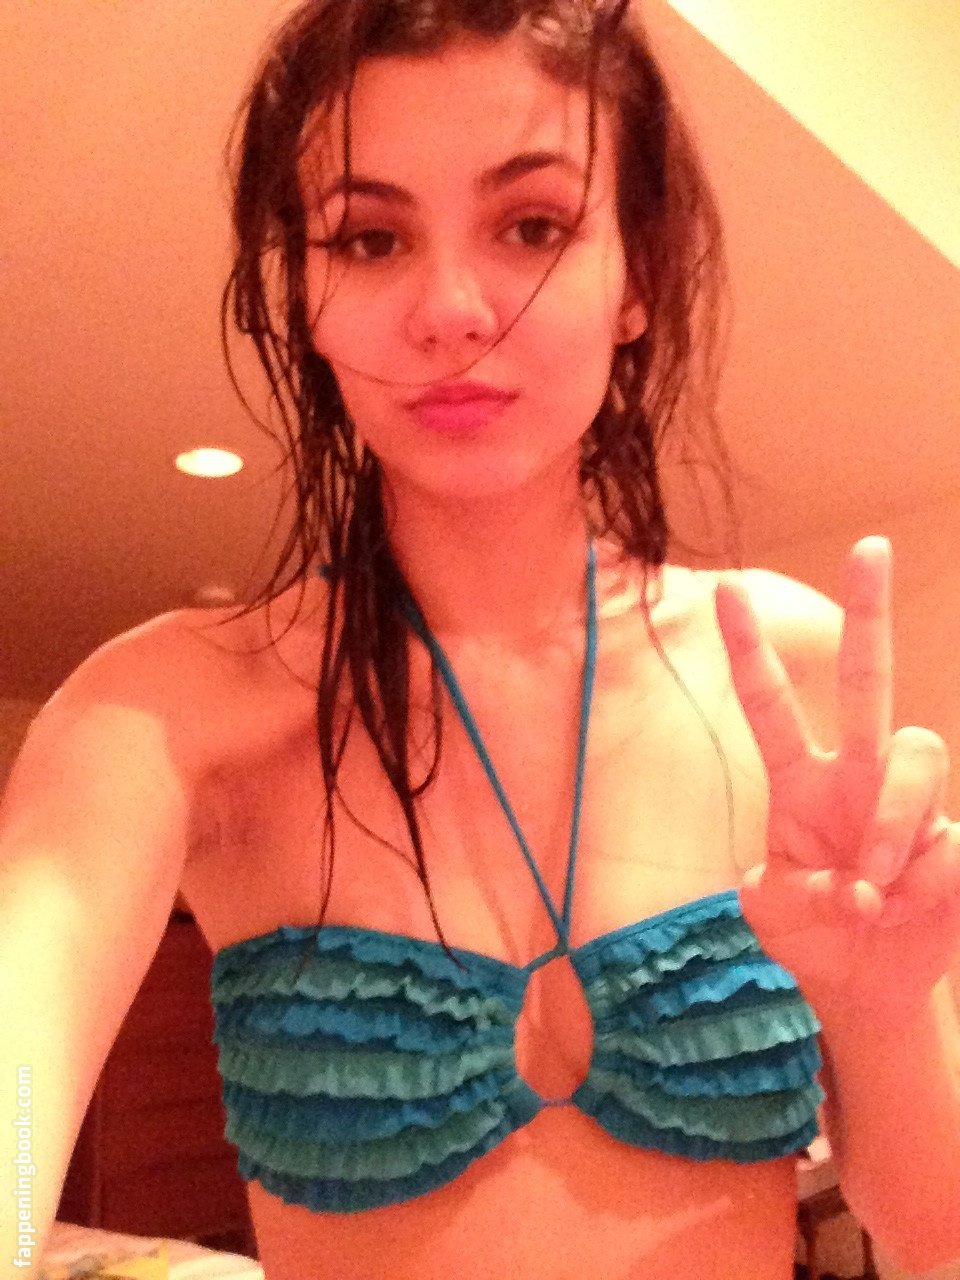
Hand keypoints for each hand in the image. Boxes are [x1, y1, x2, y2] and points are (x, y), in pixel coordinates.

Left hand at [715, 537, 959, 1016]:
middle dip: (869, 611)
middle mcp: (857, 775)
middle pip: (870, 678)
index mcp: (800, 781)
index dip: (751, 651)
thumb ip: (790, 890)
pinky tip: (903, 910)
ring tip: (868, 893)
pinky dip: (918, 882)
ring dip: (888, 825)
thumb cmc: (810, 934)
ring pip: (913, 759)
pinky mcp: (954, 838)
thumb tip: (852, 882)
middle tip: (869, 545)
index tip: (727, 591)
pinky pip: (946, 837)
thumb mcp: (771, 911)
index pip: (771, 705)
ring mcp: (910, 801)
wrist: (863, 984)